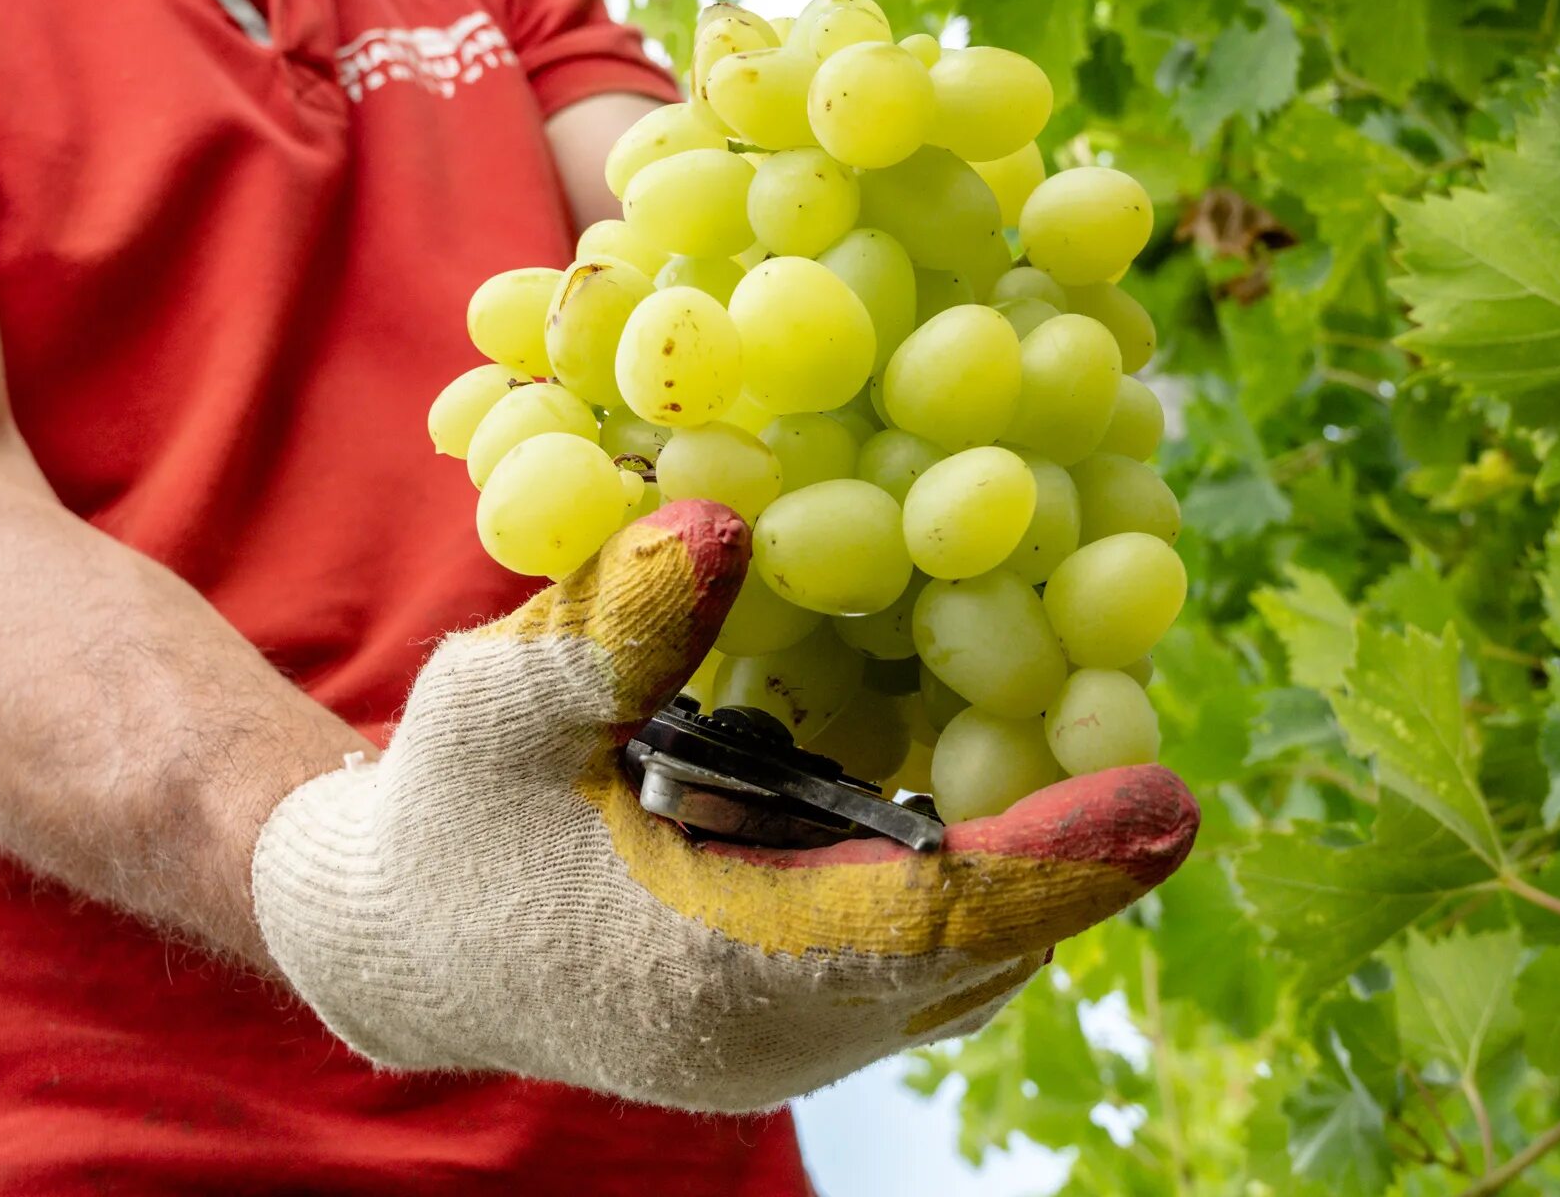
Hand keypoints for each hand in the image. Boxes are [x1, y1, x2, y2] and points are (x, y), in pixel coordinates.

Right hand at [250, 500, 1196, 1111]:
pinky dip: (972, 870)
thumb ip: (612, 624)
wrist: (395, 940)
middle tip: (1160, 733)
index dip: (1053, 858)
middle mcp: (779, 1036)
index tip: (1164, 798)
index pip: (927, 927)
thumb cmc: (442, 820)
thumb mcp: (496, 706)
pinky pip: (926, 954)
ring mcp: (796, 1039)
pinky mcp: (798, 1013)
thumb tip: (723, 520)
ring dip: (1032, 857)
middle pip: (982, 952)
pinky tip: (995, 753)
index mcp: (712, 977)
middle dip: (1073, 845)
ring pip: (967, 963)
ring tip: (1103, 725)